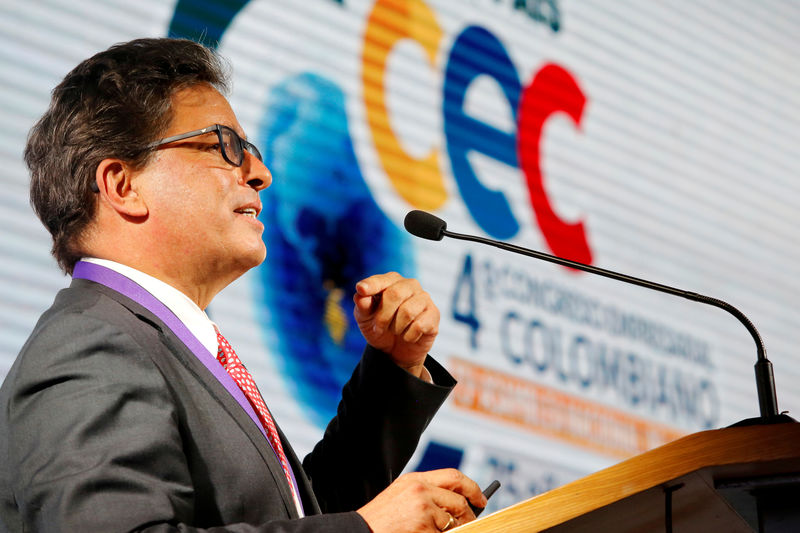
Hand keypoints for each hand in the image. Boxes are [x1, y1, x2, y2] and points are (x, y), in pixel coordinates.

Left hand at [353, 272, 439, 377]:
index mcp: (391, 281)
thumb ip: (362, 305)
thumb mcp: (365, 318)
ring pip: (407, 311)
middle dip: (383, 316)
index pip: (381, 280)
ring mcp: (424, 298)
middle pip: (394, 294)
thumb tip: (360, 294)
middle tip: (379, 328)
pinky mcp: (434, 314)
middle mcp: (410, 285)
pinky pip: (419, 325)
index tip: (361, 289)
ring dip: (396, 327)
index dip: (371, 285)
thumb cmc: (380, 327)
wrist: (395, 350)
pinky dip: (408, 336)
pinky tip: (408, 336)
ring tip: (394, 331)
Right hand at [357, 469, 486, 532]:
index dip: (472, 488)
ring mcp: (423, 509)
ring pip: (452, 522)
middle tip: (470, 523)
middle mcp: (421, 490)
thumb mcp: (401, 496)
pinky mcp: (423, 526)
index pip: (454, 477)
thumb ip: (426, 494)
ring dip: (450, 531)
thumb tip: (456, 503)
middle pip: (459, 500)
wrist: (360, 530)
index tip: (480, 499)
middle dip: (469, 515)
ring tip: (433, 531)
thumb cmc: (380, 519)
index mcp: (415, 479)